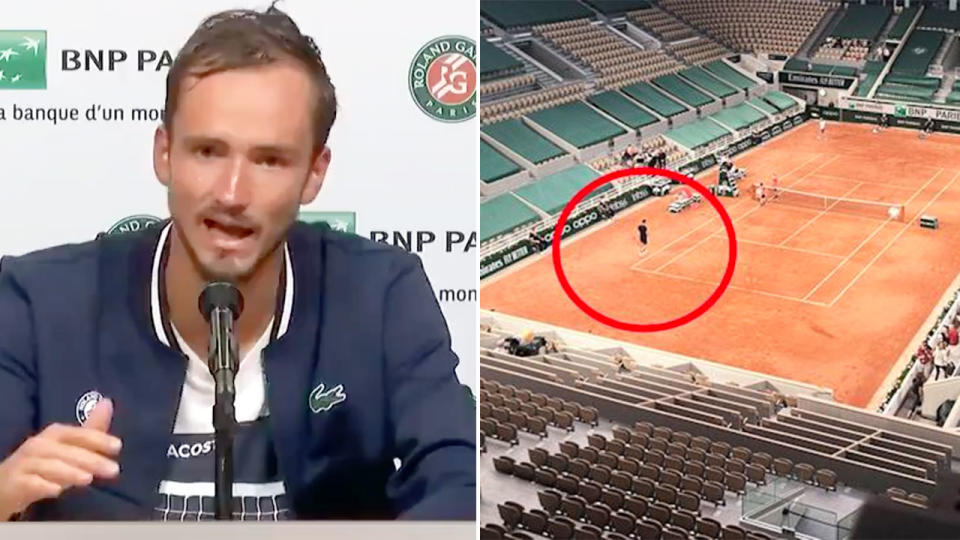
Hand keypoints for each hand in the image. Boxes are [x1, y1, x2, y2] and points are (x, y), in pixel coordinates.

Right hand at [0, 398, 121, 519]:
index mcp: (54, 434)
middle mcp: (38, 445)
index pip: (78, 434)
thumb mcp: (67, 446)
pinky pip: (29, 483)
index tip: (118, 446)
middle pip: (67, 451)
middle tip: (114, 470)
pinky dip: (43, 486)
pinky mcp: (14, 483)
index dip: (98, 439)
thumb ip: (90, 430)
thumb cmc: (41, 462)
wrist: (5, 484)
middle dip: (91, 460)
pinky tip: (57, 491)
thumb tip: (107, 403)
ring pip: (49, 466)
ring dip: (69, 472)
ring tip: (88, 478)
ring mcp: (24, 464)